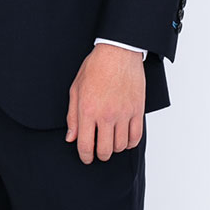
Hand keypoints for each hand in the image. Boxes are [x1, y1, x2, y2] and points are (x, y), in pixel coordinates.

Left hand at [66, 43, 145, 163]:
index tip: (86, 158)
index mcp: (88, 110)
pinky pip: (136, 136)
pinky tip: (124, 139)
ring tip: (110, 141)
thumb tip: (71, 138)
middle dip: (100, 154)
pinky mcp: (137, 110)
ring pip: (120, 146)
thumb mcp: (76, 89)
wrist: (118, 52)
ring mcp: (124, 114)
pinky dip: (130, 143)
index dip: (85, 157)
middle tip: (98, 150)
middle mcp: (106, 115)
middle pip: (105, 150)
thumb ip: (72, 117)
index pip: (85, 145)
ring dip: (114, 148)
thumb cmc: (95, 67)